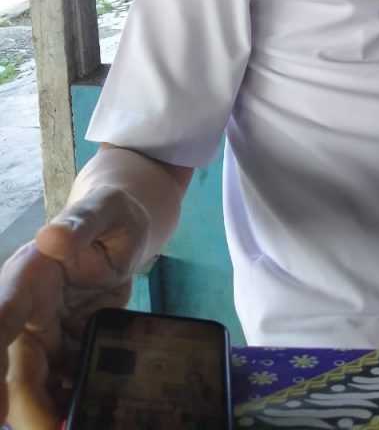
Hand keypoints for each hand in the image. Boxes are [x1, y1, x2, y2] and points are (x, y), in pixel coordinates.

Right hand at [0, 187, 149, 427]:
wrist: (126, 227)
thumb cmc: (110, 213)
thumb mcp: (103, 210)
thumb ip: (82, 223)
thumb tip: (52, 236)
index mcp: (26, 276)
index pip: (0, 318)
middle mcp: (26, 311)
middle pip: (17, 367)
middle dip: (27, 407)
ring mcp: (44, 332)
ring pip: (34, 383)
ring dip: (45, 411)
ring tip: (73, 425)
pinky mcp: (64, 346)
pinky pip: (62, 382)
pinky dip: (70, 400)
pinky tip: (87, 412)